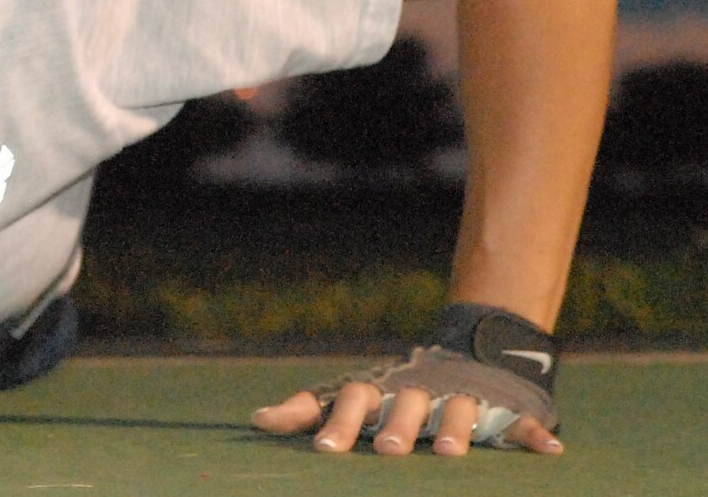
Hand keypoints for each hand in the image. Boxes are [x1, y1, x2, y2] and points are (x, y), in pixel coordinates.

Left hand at [251, 384, 561, 455]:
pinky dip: (535, 435)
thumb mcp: (347, 397)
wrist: (462, 350)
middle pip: (405, 406)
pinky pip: (522, 422)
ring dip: (457, 431)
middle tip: (387, 451)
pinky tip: (549, 451)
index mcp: (379, 391)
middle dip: (397, 427)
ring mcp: (463, 397)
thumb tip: (255, 420)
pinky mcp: (505, 408)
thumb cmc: (390, 391)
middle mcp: (418, 392)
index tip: (324, 452)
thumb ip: (304, 410)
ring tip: (451, 455)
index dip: (339, 424)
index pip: (352, 401)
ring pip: (460, 411)